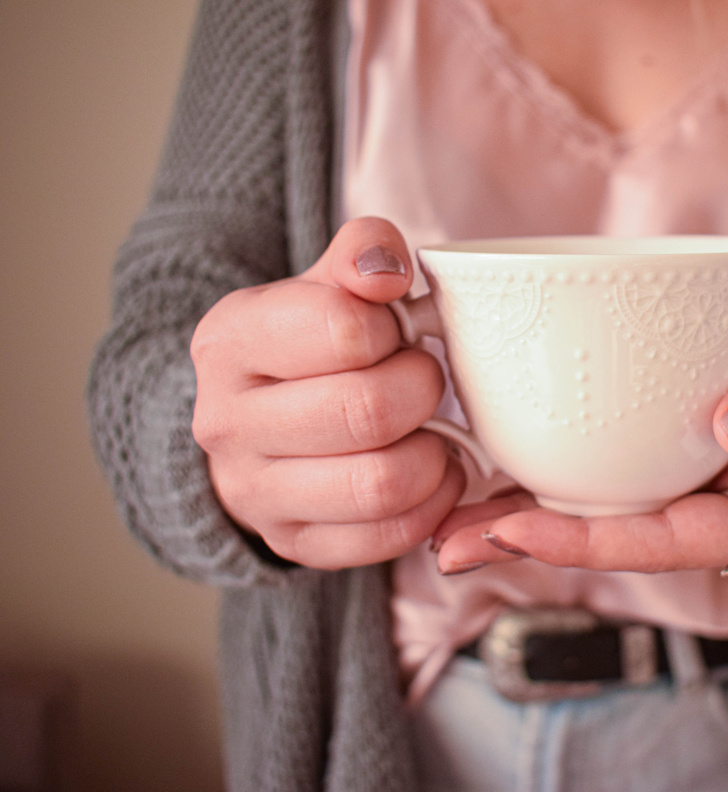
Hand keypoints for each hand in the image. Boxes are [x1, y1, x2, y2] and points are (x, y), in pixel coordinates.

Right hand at [191, 217, 464, 568]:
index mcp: (230, 341)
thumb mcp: (325, 285)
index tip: (393, 332)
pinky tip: (430, 472)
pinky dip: (432, 502)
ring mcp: (254, 493)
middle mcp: (226, 423)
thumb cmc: (308, 347)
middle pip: (368, 411)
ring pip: (381, 483)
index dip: (392, 329)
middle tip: (423, 379)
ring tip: (429, 429)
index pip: (344, 329)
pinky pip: (389, 536)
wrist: (255, 425)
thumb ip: (363, 253)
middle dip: (421, 389)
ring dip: (432, 453)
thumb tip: (387, 268)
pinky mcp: (294, 543)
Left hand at [431, 279, 727, 574]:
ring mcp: (707, 500)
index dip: (595, 541)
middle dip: (536, 547)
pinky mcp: (683, 470)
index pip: (676, 540)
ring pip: (611, 524)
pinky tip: (491, 480)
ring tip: (444, 527)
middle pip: (627, 545)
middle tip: (446, 546)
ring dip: (529, 525)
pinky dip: (555, 488)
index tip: (518, 527)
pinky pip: (616, 488)